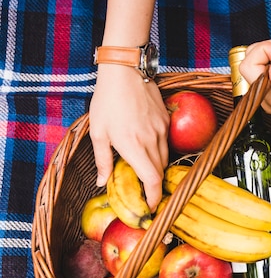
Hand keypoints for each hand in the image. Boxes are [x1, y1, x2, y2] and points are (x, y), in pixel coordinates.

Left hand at [89, 64, 169, 211]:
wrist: (125, 70)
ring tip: (142, 166)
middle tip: (142, 189)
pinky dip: (158, 150)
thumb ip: (102, 160)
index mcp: (133, 147)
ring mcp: (161, 131)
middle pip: (159, 172)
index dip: (153, 197)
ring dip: (155, 167)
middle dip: (152, 184)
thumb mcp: (98, 133)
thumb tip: (102, 183)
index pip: (152, 180)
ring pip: (164, 159)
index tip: (149, 206)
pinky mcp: (166, 121)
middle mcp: (151, 141)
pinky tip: (145, 144)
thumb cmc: (107, 101)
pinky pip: (166, 143)